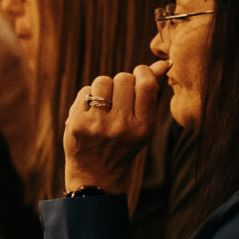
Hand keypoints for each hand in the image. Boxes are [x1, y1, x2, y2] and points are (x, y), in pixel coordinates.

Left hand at [61, 63, 165, 193]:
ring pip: (102, 81)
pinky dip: (87, 98)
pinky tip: (90, 113)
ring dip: (103, 88)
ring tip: (104, 105)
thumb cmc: (123, 144)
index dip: (142, 72)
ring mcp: (98, 125)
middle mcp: (122, 126)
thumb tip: (161, 63)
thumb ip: (150, 95)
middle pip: (123, 78)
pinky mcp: (77, 124)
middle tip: (119, 100)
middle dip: (121, 83)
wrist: (95, 175)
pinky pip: (85, 91)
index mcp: (144, 127)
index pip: (146, 85)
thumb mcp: (143, 125)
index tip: (139, 75)